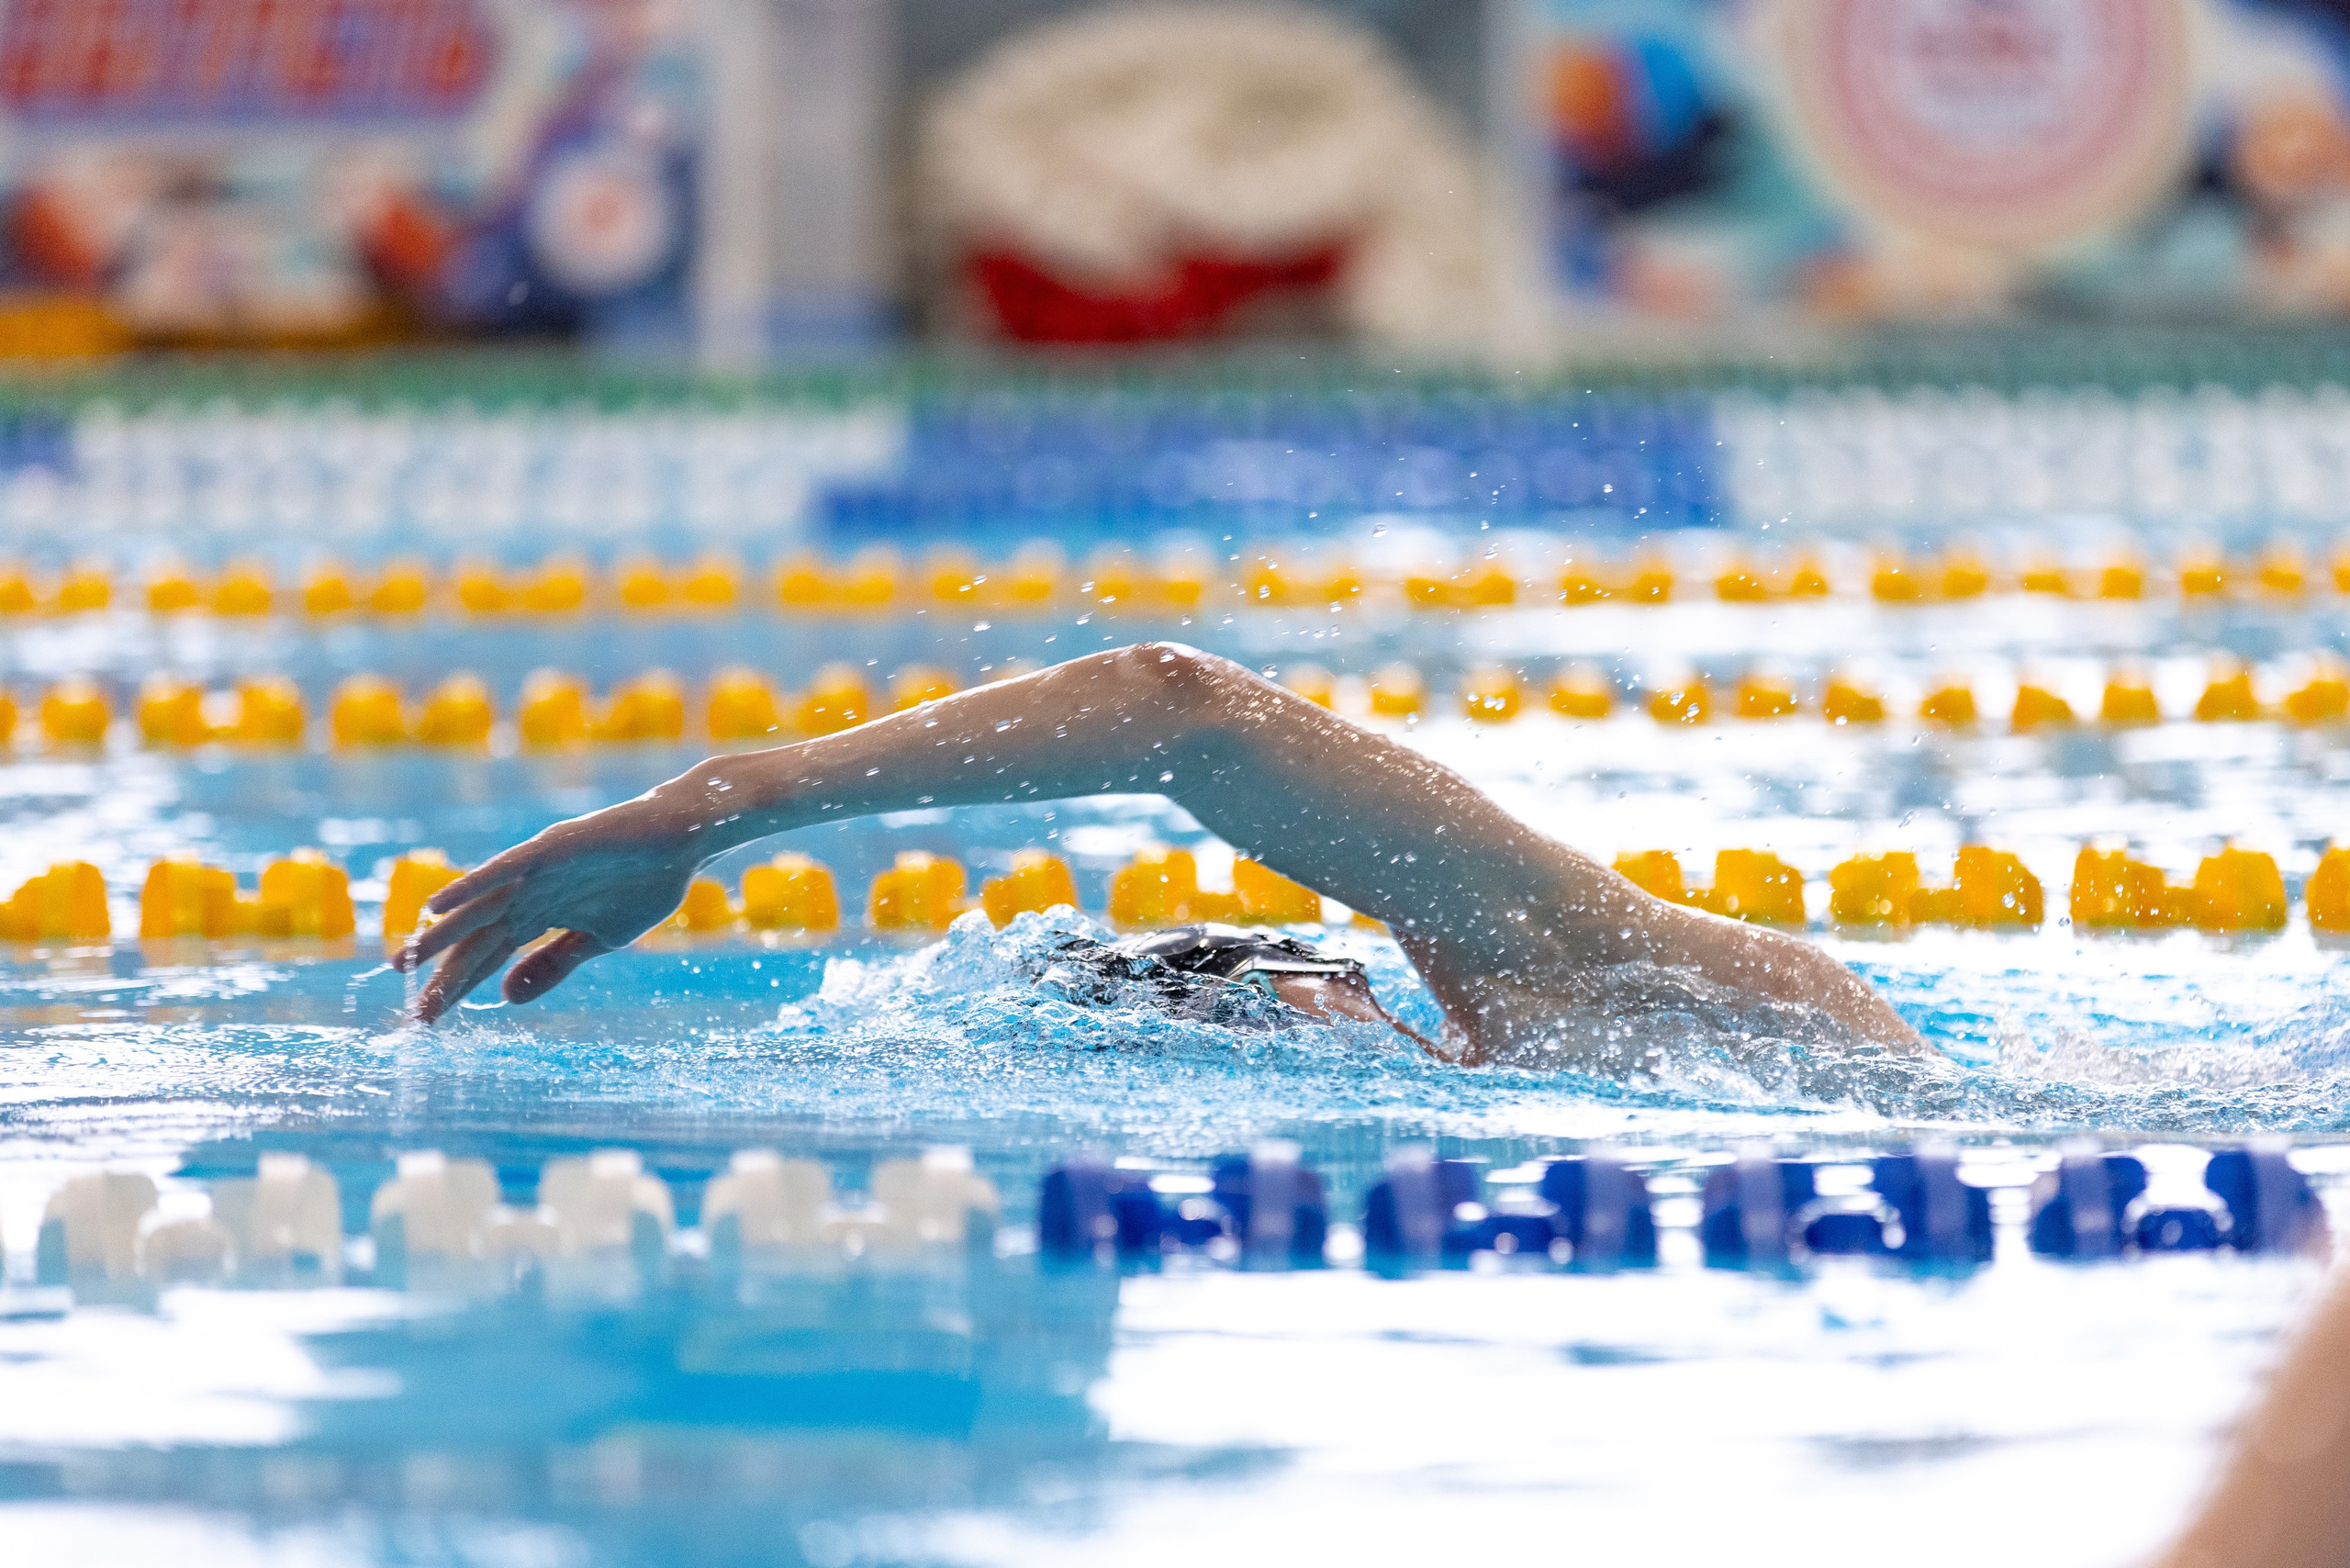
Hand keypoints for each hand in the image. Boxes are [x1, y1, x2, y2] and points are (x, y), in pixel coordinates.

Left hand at [395, 792, 707, 1023]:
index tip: (429, 1019)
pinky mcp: (552, 848)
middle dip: (442, 971)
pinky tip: (437, 906)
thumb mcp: (597, 939)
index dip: (458, 986)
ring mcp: (538, 869)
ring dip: (441, 934)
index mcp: (539, 914)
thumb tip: (505, 998)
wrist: (685, 838)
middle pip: (476, 937)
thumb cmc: (645, 881)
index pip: (488, 956)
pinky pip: (504, 871)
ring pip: (479, 907)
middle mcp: (528, 891)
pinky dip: (470, 887)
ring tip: (403, 960)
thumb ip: (553, 964)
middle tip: (409, 1008)